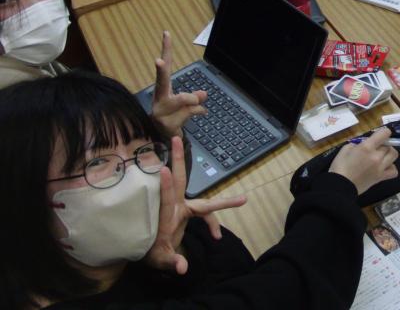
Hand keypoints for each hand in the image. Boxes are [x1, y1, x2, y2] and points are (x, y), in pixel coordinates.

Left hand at [145, 137, 246, 274]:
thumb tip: (182, 268)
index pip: (169, 197)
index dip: (167, 184)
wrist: (151, 253)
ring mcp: (181, 207)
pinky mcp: (186, 212)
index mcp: (167, 213)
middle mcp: (175, 206)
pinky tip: (216, 236)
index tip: (164, 168)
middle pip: (180, 179)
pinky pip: (204, 212)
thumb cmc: (153, 253)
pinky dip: (212, 222)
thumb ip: (172, 262)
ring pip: (202, 198)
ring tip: (241, 200)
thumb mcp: (161, 260)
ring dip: (219, 199)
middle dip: (179, 158)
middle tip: (177, 138)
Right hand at [151, 31, 207, 138]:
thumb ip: (194, 96)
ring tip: (196, 107)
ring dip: (195, 103)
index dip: (166, 49)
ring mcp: (161, 111)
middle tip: (158, 61)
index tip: (167, 33)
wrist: (166, 139)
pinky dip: (197, 113)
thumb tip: (203, 94)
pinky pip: (191, 112)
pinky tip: (192, 118)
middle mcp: (159, 98)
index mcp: (164, 89)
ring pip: (186, 99)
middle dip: (161, 70)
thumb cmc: (175, 116)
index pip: (165, 66)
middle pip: (162, 81)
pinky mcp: (166, 122)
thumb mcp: (187, 103)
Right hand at [329, 127, 398, 193]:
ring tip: (381, 156)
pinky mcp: (381, 178)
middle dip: (383, 144)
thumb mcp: (345, 148)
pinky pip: (394, 171)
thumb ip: (357, 143)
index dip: (383, 132)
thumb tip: (364, 144)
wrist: (340, 186)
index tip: (379, 136)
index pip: (385, 134)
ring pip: (394, 155)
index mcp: (367, 147)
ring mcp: (380, 168)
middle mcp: (376, 156)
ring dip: (388, 154)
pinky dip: (391, 168)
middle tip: (375, 148)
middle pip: (389, 145)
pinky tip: (384, 167)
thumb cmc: (340, 166)